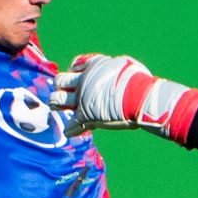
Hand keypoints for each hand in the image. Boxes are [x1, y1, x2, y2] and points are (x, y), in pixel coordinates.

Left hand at [55, 53, 197, 143]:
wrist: (140, 97)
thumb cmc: (140, 82)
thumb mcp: (127, 65)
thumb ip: (116, 68)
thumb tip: (121, 70)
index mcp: (94, 65)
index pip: (75, 65)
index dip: (73, 71)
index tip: (75, 76)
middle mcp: (84, 80)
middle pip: (61, 80)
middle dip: (60, 86)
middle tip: (62, 93)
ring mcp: (82, 98)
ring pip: (58, 100)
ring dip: (57, 105)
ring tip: (57, 108)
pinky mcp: (85, 115)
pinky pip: (72, 124)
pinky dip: (71, 129)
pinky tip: (70, 132)